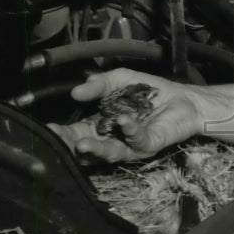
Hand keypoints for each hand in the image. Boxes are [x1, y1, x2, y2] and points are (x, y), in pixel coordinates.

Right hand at [48, 67, 206, 163]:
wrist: (182, 98)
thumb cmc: (149, 92)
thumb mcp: (119, 80)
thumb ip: (98, 84)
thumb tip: (76, 92)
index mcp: (102, 126)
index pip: (78, 133)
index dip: (64, 134)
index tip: (50, 129)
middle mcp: (114, 140)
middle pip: (90, 150)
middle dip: (74, 147)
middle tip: (61, 142)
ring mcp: (131, 145)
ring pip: (110, 153)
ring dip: (96, 149)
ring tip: (83, 144)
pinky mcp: (150, 145)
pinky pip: (137, 141)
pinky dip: (129, 130)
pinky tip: (123, 120)